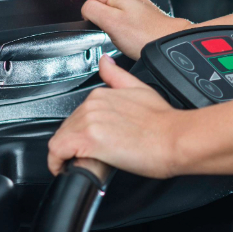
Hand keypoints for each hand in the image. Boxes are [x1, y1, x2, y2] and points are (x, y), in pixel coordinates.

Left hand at [47, 56, 184, 177]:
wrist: (176, 139)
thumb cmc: (164, 121)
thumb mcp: (140, 89)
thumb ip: (117, 76)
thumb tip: (105, 62)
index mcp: (101, 94)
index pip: (76, 117)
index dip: (80, 133)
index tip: (89, 144)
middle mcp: (92, 104)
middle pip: (67, 128)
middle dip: (74, 144)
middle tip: (90, 157)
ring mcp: (89, 120)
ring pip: (60, 140)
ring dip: (67, 154)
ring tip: (84, 165)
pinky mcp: (88, 139)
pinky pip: (57, 152)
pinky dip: (57, 163)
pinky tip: (68, 169)